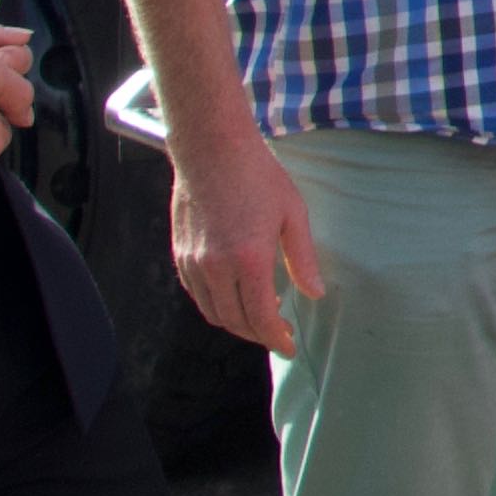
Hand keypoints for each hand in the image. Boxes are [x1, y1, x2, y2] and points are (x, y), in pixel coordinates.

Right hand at [168, 116, 324, 353]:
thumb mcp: (292, 214)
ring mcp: (194, 262)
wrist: (211, 148)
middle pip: (236, 322)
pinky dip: (216, 306)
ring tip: (260, 316)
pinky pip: (197, 295)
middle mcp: (217, 267)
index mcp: (250, 260)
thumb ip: (302, 259)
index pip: (261, 318)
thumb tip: (314, 294)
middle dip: (259, 335)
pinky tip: (235, 295)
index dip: (275, 339)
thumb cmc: (257, 175)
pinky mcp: (180, 255)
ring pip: (213, 313)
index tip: (288, 346)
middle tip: (278, 333)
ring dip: (236, 323)